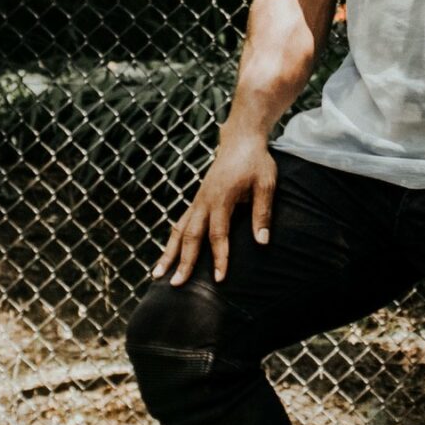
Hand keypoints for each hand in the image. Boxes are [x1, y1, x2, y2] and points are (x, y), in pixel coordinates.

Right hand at [153, 132, 276, 284]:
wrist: (240, 140)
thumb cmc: (256, 162)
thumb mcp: (266, 183)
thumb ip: (262, 213)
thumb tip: (262, 242)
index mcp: (222, 198)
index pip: (218, 233)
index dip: (219, 257)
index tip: (218, 278)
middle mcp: (204, 201)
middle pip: (190, 235)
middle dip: (183, 261)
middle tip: (176, 285)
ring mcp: (197, 200)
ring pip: (178, 230)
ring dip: (168, 253)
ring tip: (157, 275)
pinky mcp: (196, 200)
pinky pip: (180, 223)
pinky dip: (172, 241)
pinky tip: (167, 256)